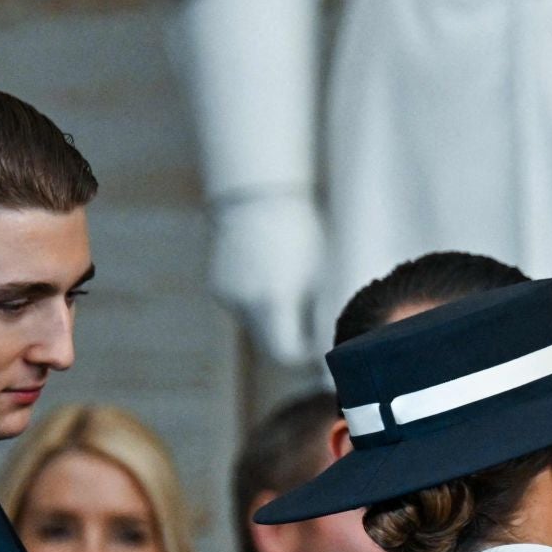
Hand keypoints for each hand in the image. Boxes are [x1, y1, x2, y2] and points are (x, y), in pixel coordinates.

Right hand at [207, 189, 324, 363]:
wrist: (259, 195)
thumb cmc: (302, 233)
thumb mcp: (322, 274)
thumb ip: (324, 316)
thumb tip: (334, 350)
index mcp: (272, 299)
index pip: (287, 353)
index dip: (307, 356)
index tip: (324, 348)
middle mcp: (243, 302)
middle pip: (269, 345)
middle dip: (293, 343)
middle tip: (316, 332)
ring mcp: (226, 295)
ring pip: (256, 327)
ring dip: (276, 322)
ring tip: (293, 289)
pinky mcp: (217, 287)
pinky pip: (244, 309)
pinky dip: (260, 304)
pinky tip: (271, 277)